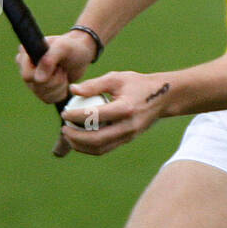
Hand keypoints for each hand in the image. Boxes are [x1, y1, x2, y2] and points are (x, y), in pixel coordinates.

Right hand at [17, 31, 97, 104]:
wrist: (80, 55)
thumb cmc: (72, 47)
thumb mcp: (64, 47)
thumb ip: (50, 58)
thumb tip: (38, 79)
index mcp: (25, 54)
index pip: (27, 76)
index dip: (45, 74)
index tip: (57, 65)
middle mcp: (24, 66)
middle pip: (35, 86)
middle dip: (54, 80)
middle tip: (62, 69)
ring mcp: (31, 79)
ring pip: (41, 94)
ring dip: (58, 86)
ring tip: (63, 73)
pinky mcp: (40, 89)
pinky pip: (47, 99)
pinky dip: (59, 93)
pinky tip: (63, 82)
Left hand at [56, 70, 173, 155]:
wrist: (163, 97)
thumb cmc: (137, 85)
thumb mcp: (117, 78)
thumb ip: (94, 84)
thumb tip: (72, 90)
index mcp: (125, 108)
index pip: (95, 116)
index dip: (75, 116)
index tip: (64, 113)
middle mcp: (128, 125)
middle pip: (96, 139)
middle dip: (75, 137)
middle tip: (63, 128)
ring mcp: (129, 135)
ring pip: (100, 148)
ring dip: (81, 145)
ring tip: (68, 135)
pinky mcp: (128, 140)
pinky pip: (106, 148)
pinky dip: (89, 147)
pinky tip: (79, 139)